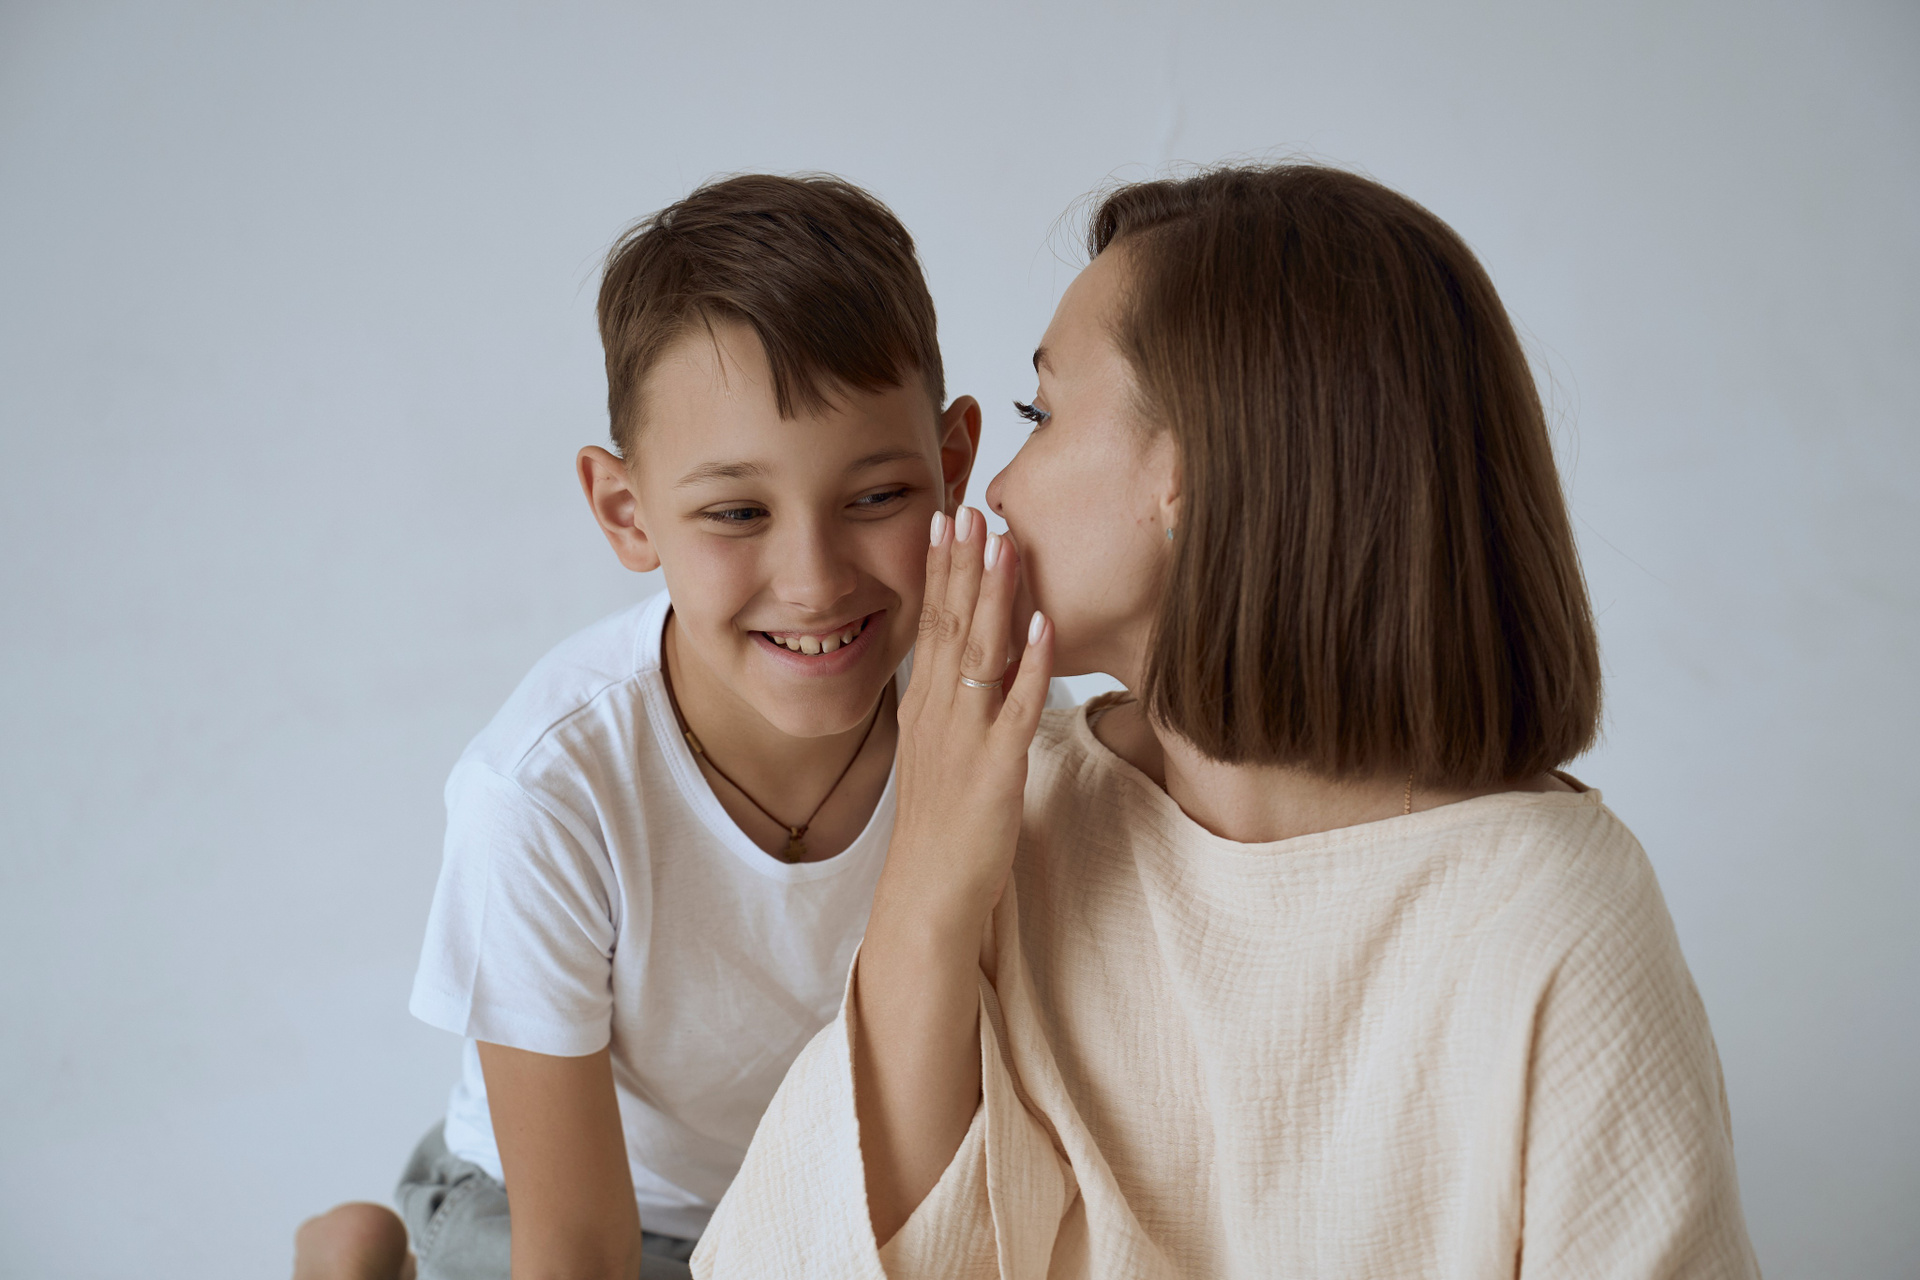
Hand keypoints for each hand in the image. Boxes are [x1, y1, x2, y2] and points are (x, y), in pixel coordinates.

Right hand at [882, 505, 1053, 931]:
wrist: (928, 895)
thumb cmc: (941, 832)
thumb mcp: (939, 758)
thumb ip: (955, 711)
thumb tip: (977, 671)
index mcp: (924, 709)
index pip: (931, 623)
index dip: (940, 569)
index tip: (947, 520)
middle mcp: (938, 714)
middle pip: (951, 624)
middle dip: (963, 564)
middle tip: (971, 508)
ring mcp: (965, 739)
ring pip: (981, 653)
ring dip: (995, 595)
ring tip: (1004, 543)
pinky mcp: (996, 768)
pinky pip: (1017, 706)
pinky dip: (1031, 663)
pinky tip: (1042, 624)